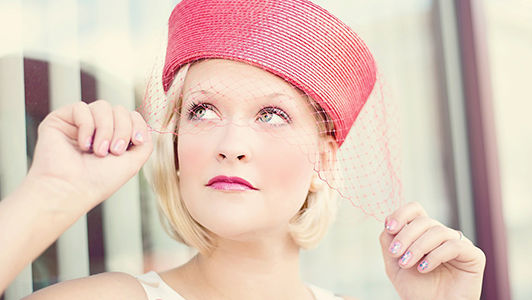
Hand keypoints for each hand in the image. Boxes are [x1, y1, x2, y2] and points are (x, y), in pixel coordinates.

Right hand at [26, 100, 152, 211]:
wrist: (72, 189)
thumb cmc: (99, 181)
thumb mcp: (133, 162)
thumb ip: (146, 144)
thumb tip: (147, 128)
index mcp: (113, 137)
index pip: (131, 116)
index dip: (137, 124)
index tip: (136, 141)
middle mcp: (97, 128)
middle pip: (120, 110)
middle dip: (122, 129)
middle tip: (114, 151)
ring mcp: (78, 123)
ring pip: (102, 106)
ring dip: (105, 129)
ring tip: (98, 151)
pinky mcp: (60, 120)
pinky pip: (81, 108)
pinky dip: (86, 126)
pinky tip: (83, 145)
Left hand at [380, 202, 485, 299]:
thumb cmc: (417, 290)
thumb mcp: (394, 264)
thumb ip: (388, 241)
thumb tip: (388, 220)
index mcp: (424, 233)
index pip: (416, 210)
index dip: (402, 213)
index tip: (389, 228)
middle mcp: (442, 235)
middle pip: (424, 220)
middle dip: (406, 236)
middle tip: (395, 254)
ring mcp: (458, 244)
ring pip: (438, 231)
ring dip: (418, 247)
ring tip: (407, 264)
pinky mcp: (473, 256)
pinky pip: (454, 245)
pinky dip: (435, 255)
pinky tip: (423, 268)